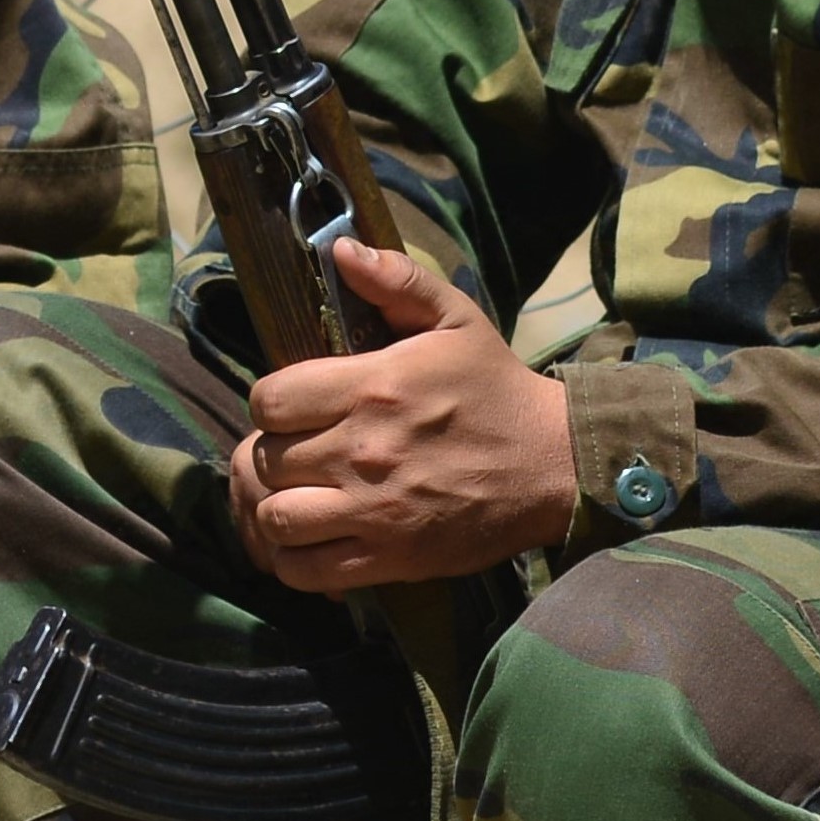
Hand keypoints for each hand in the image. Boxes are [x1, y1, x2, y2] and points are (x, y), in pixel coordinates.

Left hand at [229, 243, 576, 592]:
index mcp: (374, 387)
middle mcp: (362, 450)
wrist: (555, 464)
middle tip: (300, 452)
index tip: (299, 407)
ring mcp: (372, 510)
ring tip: (296, 496)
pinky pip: (302, 570)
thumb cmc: (498, 390)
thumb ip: (398, 281)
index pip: (269, 399)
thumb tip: (340, 250)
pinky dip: (292, 559)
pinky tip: (309, 538)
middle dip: (273, 453)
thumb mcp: (458, 321)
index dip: (275, 402)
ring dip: (275, 507)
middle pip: (264, 458)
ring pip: (273, 516)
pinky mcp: (386, 558)